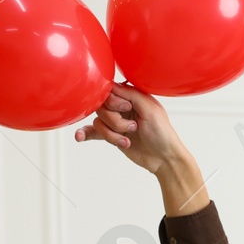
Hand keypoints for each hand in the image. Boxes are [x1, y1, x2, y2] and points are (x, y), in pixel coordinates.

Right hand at [73, 83, 188, 173]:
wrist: (164, 159)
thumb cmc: (163, 134)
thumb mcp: (150, 110)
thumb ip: (131, 94)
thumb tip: (111, 85)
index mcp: (133, 97)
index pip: (110, 90)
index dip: (113, 100)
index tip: (126, 108)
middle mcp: (122, 107)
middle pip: (101, 106)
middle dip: (115, 120)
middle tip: (133, 127)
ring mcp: (116, 122)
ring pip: (99, 121)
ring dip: (112, 134)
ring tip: (128, 140)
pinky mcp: (111, 135)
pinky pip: (93, 132)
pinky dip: (85, 134)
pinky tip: (79, 137)